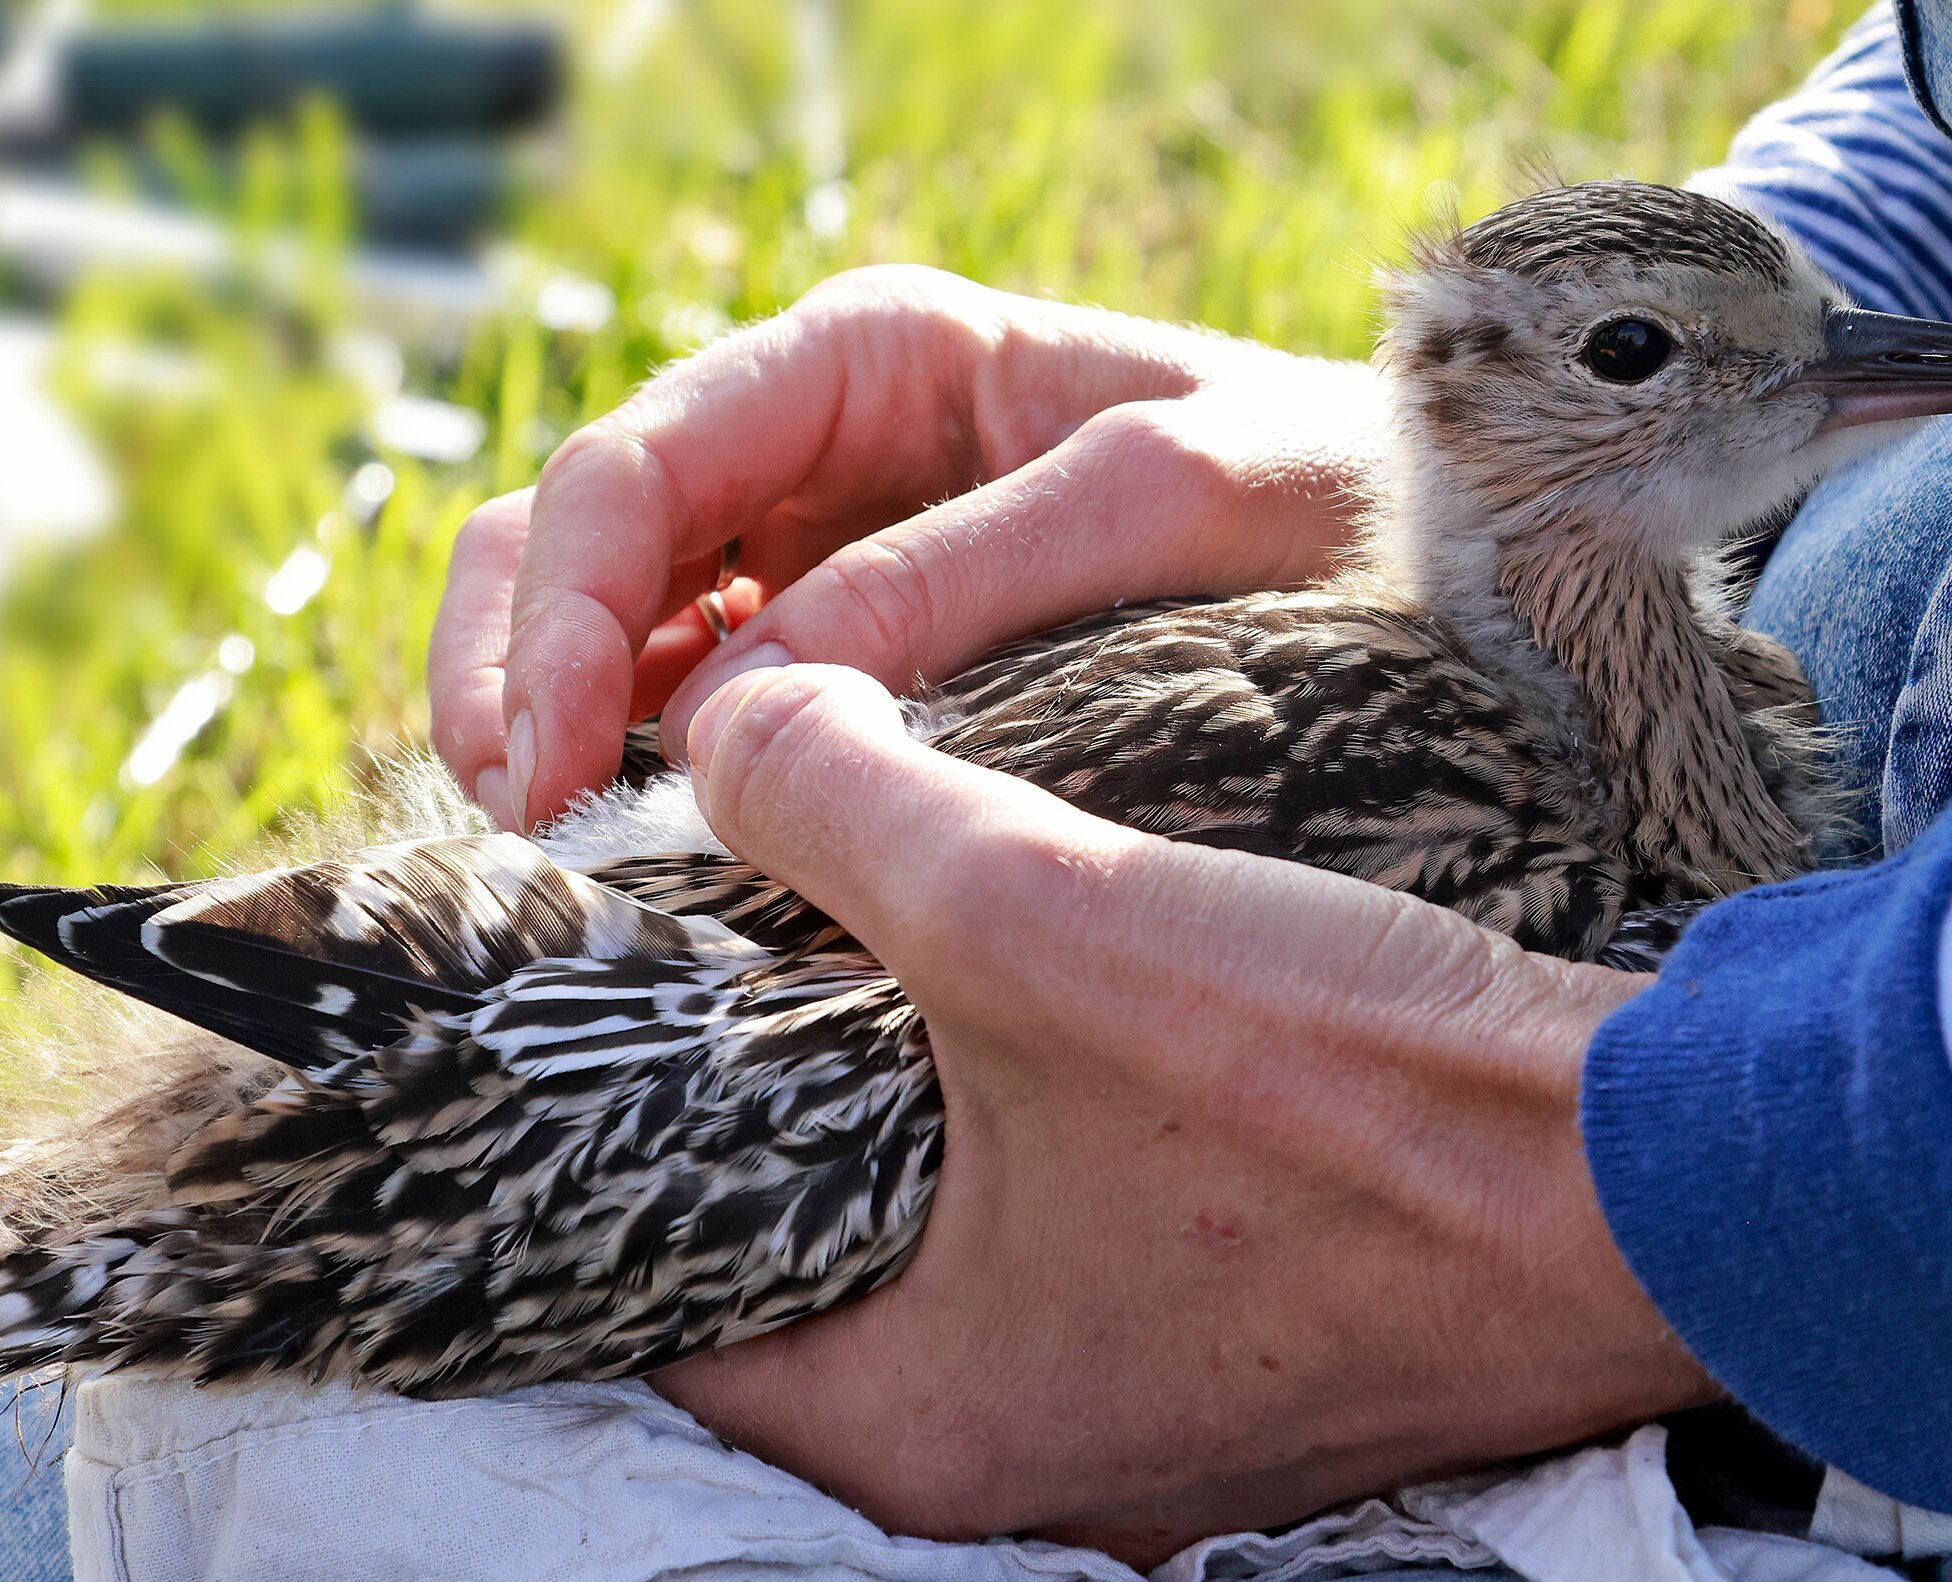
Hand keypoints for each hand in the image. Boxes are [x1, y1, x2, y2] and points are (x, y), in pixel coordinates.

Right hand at [431, 267, 1387, 828]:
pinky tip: (642, 857)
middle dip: (515, 661)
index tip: (548, 757)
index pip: (640, 463)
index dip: (559, 605)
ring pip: (605, 618)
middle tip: (522, 816)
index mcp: (877, 355)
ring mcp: (825, 554)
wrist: (1436, 557)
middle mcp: (822, 446)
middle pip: (577, 533)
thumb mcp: (1170, 504)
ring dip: (547, 717)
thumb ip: (964, 577)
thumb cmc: (1323, 492)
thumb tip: (739, 702)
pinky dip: (636, 767)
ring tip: (554, 844)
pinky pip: (692, 699)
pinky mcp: (852, 661)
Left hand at [647, 666, 1718, 1563]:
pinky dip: (1055, 1143)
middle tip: (736, 941)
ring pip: (963, 1257)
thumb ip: (835, 803)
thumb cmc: (1351, 1090)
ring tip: (889, 944)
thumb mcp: (1040, 911)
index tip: (616, 995)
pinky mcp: (1267, 1362)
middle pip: (816, 1277)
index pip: (665, 1304)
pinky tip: (1069, 1009)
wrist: (1671, 1170)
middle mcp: (1025, 1469)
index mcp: (917, 1430)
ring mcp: (1162, 1428)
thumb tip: (728, 722)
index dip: (620, 1135)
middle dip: (772, 1108)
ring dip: (926, 1116)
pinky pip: (1092, 1253)